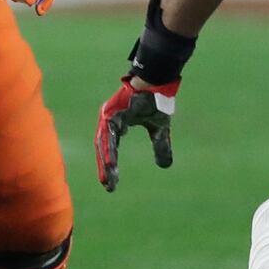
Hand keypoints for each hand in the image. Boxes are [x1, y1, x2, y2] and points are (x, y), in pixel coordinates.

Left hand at [95, 77, 176, 191]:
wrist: (156, 82)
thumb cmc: (155, 101)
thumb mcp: (159, 128)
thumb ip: (160, 145)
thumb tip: (164, 166)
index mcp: (118, 124)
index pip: (112, 148)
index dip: (112, 164)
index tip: (113, 183)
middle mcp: (110, 120)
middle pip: (104, 148)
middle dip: (106, 168)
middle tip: (108, 186)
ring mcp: (108, 115)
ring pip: (104, 143)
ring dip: (105, 161)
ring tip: (108, 178)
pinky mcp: (111, 112)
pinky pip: (108, 134)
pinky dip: (108, 148)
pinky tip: (110, 162)